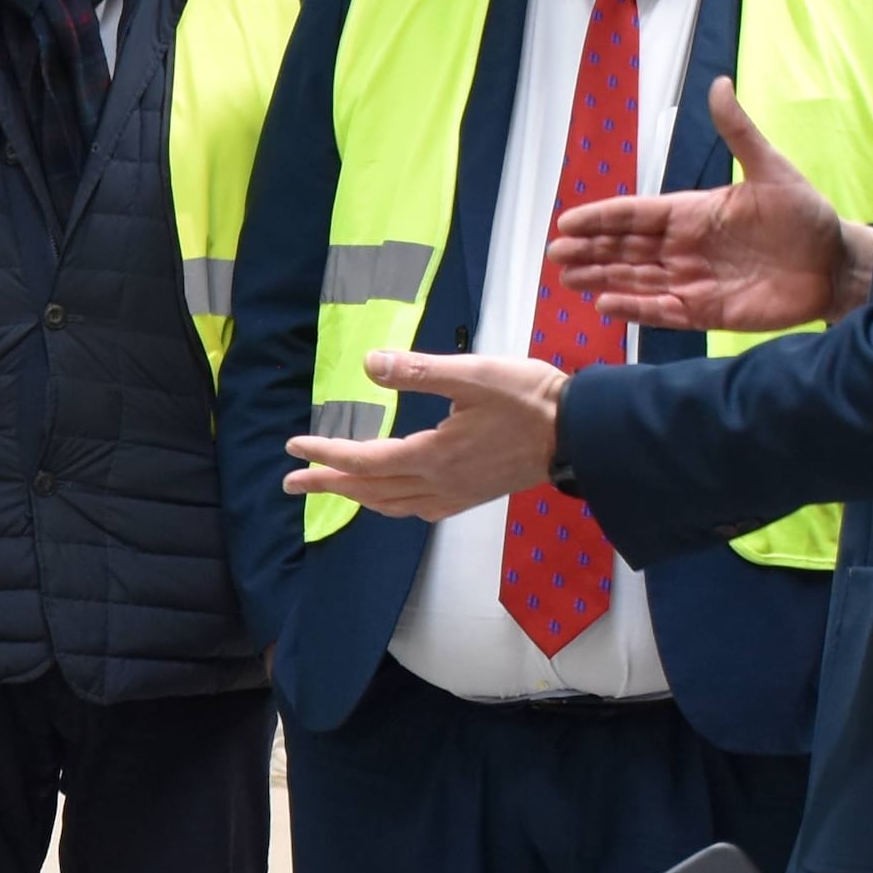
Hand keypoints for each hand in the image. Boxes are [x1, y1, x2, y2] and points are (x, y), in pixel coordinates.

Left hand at [284, 349, 565, 517]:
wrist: (580, 433)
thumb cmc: (529, 398)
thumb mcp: (473, 374)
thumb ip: (419, 371)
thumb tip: (370, 363)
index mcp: (432, 455)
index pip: (364, 461)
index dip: (326, 455)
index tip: (293, 447)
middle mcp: (438, 484)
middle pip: (370, 489)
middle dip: (328, 484)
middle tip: (292, 481)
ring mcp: (455, 495)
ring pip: (391, 504)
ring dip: (356, 496)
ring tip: (331, 488)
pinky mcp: (471, 497)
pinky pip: (417, 510)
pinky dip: (390, 505)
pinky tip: (389, 498)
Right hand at [547, 79, 872, 330]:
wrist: (834, 264)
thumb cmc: (805, 214)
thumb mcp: (770, 169)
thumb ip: (738, 132)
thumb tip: (719, 83)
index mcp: (693, 212)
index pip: (636, 215)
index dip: (601, 217)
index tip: (567, 221)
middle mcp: (685, 246)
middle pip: (626, 248)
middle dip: (590, 250)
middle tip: (554, 254)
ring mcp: (693, 279)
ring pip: (635, 279)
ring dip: (602, 277)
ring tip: (567, 279)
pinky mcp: (706, 311)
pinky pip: (662, 310)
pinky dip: (635, 308)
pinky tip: (606, 304)